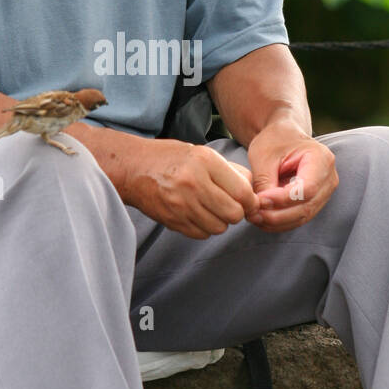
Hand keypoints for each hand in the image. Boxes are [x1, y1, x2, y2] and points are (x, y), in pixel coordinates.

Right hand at [123, 139, 261, 239]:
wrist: (133, 169)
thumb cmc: (171, 159)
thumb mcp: (202, 153)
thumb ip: (231, 172)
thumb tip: (254, 193)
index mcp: (205, 161)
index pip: (242, 192)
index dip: (251, 201)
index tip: (248, 201)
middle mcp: (194, 182)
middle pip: (233, 214)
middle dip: (237, 213)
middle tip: (230, 206)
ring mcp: (181, 204)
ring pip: (219, 227)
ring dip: (220, 221)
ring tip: (211, 209)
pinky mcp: (172, 220)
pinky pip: (201, 234)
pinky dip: (204, 228)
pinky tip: (198, 214)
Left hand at [246, 117, 337, 232]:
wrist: (284, 136)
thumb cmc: (275, 140)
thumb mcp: (264, 156)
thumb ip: (265, 181)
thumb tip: (261, 208)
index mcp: (321, 159)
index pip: (306, 189)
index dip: (282, 199)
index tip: (259, 199)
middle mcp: (329, 178)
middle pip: (306, 206)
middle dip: (277, 215)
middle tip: (252, 214)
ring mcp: (324, 192)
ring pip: (302, 216)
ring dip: (277, 222)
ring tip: (254, 217)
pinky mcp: (315, 202)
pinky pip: (299, 218)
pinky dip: (280, 222)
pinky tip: (262, 219)